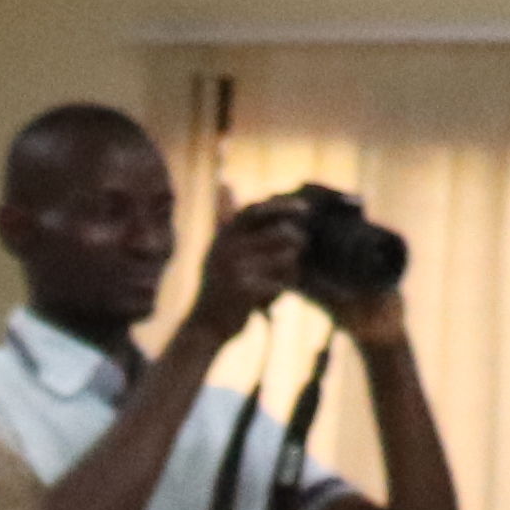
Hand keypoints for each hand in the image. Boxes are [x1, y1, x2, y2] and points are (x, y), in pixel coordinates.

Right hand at [194, 193, 316, 332]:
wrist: (205, 326)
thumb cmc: (218, 286)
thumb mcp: (217, 249)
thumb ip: (226, 218)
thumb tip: (226, 182)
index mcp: (223, 236)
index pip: (255, 210)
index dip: (281, 206)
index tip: (304, 208)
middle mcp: (227, 249)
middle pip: (280, 234)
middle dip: (296, 240)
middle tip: (301, 245)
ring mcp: (236, 269)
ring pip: (286, 258)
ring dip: (292, 268)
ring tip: (282, 276)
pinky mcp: (245, 291)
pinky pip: (283, 282)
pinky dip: (285, 288)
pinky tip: (275, 295)